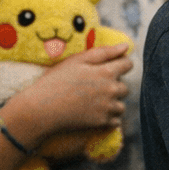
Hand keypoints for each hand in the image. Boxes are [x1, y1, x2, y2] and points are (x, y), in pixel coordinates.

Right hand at [7, 42, 131, 140]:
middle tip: (93, 87)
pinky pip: (116, 121)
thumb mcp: (77, 61)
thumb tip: (126, 47)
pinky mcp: (101, 122)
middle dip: (114, 86)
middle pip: (124, 87)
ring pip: (121, 105)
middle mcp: (111, 90)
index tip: (109, 68)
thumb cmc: (56, 81)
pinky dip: (109, 118)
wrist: (40, 109)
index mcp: (106, 72)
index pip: (128, 64)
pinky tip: (94, 114)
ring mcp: (107, 107)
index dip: (120, 64)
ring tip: (93, 102)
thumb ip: (104, 52)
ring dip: (112, 103)